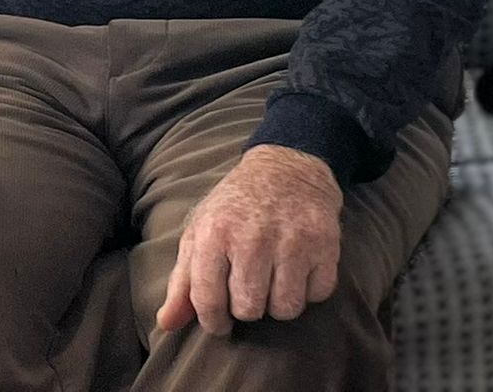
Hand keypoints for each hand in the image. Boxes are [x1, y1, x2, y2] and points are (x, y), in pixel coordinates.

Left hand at [156, 144, 342, 337]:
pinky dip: (308, 291)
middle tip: (247, 286)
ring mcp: (292, 242)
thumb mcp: (200, 232)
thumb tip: (167, 322)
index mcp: (214, 233)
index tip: (219, 322)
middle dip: (246, 306)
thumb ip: (183, 280)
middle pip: (249, 309)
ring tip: (271, 279)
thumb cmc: (235, 208)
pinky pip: (317, 295)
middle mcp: (253, 238)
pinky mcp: (325, 246)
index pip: (208, 299)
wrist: (285, 169)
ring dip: (277, 303)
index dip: (212, 320)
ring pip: (285, 309)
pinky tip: (297, 269)